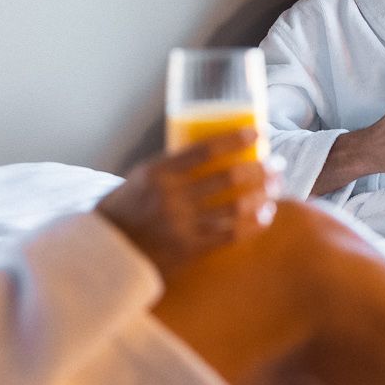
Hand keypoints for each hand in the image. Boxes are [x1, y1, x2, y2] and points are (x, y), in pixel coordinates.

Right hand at [96, 129, 277, 276]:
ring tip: (275, 186)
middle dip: (261, 169)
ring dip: (262, 195)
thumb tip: (215, 151)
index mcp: (158, 172)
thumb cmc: (126, 208)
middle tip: (277, 163)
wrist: (107, 252)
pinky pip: (230, 235)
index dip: (236, 140)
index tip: (259, 133)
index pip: (205, 150)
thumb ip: (173, 167)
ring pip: (235, 207)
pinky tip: (266, 216)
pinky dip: (252, 224)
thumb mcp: (141, 177)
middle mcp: (171, 197)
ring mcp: (182, 225)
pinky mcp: (190, 249)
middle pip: (228, 178)